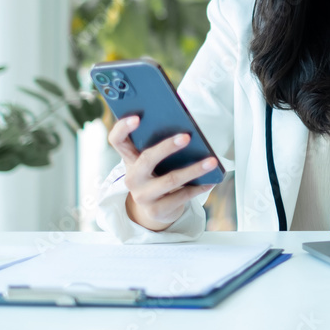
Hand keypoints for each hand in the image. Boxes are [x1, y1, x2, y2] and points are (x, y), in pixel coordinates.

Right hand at [107, 116, 218, 231]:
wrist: (156, 210)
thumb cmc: (158, 176)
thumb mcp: (155, 162)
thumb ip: (160, 145)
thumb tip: (186, 132)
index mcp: (129, 159)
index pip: (117, 140)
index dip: (123, 128)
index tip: (137, 117)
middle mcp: (132, 178)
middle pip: (146, 159)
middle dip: (167, 147)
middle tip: (187, 137)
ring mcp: (142, 196)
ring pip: (170, 180)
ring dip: (194, 170)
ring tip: (212, 161)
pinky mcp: (156, 211)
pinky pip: (181, 196)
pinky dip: (199, 187)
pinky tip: (211, 180)